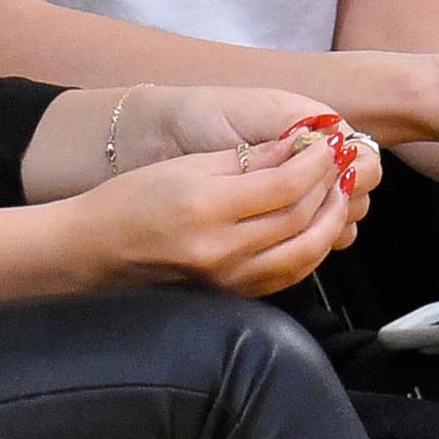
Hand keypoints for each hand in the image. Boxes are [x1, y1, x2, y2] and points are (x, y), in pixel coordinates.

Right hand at [74, 133, 358, 297]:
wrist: (96, 250)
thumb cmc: (132, 201)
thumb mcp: (187, 165)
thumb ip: (246, 160)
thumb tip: (296, 148)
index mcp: (208, 210)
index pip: (286, 185)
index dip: (316, 161)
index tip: (327, 143)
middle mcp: (223, 251)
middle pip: (302, 218)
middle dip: (330, 186)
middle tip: (341, 162)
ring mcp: (230, 280)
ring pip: (307, 252)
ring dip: (331, 219)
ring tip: (336, 192)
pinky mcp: (234, 295)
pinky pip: (290, 274)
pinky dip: (313, 248)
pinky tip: (317, 226)